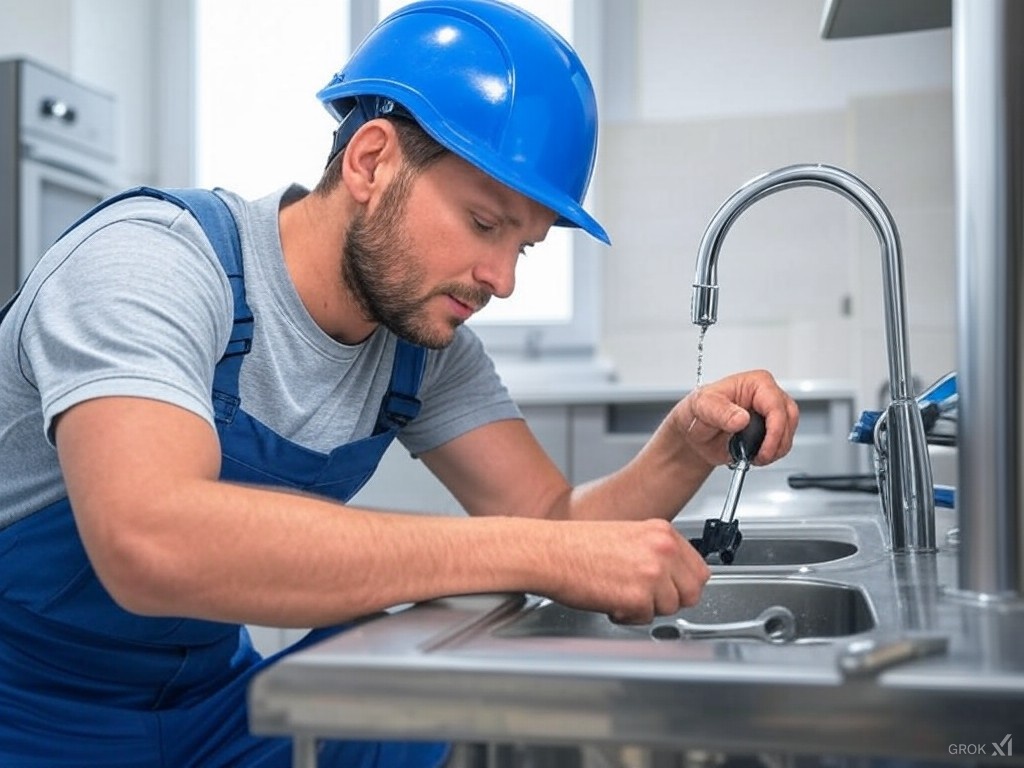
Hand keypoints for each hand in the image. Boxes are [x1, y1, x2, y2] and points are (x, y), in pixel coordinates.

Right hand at [543, 518, 710, 623]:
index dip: (682, 585)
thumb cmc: (577, 545)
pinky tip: (610, 599)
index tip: (670, 589)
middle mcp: (662, 549)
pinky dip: (628, 616)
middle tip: (644, 597)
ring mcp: (653, 573)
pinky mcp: (638, 596)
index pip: (698, 569)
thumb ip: (656, 553)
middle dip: (670, 600)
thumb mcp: (628, 536)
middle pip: (692, 592)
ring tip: (620, 594)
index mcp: (662, 532)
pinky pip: (646, 619)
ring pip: (670, 608)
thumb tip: (675, 577)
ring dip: (646, 608)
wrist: (549, 551)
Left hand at [674, 369, 798, 467]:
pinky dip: (773, 453)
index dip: (775, 429)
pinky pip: (783, 442)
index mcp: (754, 383)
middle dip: (778, 441)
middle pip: (789, 417)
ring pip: (789, 431)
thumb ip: (720, 412)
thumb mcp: (702, 408)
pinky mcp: (771, 429)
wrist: (694, 433)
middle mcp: (766, 395)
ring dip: (776, 449)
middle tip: (762, 456)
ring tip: (756, 457)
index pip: (776, 404)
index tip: (764, 448)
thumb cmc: (697, 412)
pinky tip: (757, 456)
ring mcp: (771, 412)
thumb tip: (741, 419)